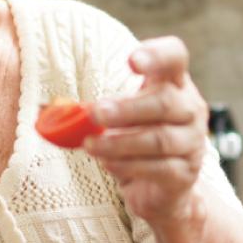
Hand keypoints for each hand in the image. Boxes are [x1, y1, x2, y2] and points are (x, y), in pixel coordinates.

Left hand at [86, 36, 208, 222]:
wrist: (161, 187)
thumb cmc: (136, 139)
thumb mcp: (120, 116)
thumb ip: (95, 109)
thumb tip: (49, 113)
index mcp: (174, 83)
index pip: (174, 56)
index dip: (156, 55)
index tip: (130, 61)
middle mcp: (190, 108)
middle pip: (165, 101)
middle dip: (126, 108)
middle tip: (95, 113)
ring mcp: (193, 142)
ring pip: (159, 139)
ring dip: (120, 141)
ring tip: (90, 144)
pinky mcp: (186, 173)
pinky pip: (158, 168)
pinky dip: (129, 165)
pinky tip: (107, 163)